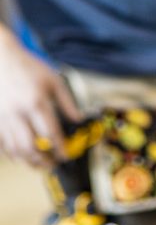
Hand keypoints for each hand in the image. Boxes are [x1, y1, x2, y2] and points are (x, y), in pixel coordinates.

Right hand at [0, 33, 80, 168]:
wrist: (1, 59)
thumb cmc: (29, 68)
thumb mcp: (54, 81)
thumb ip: (68, 102)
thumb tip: (79, 120)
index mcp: (36, 102)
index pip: (50, 133)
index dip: (59, 148)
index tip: (65, 156)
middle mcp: (18, 113)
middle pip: (30, 145)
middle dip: (43, 160)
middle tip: (52, 165)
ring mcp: (4, 117)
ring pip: (14, 147)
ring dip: (27, 160)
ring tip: (39, 165)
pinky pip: (2, 143)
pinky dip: (11, 153)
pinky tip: (21, 156)